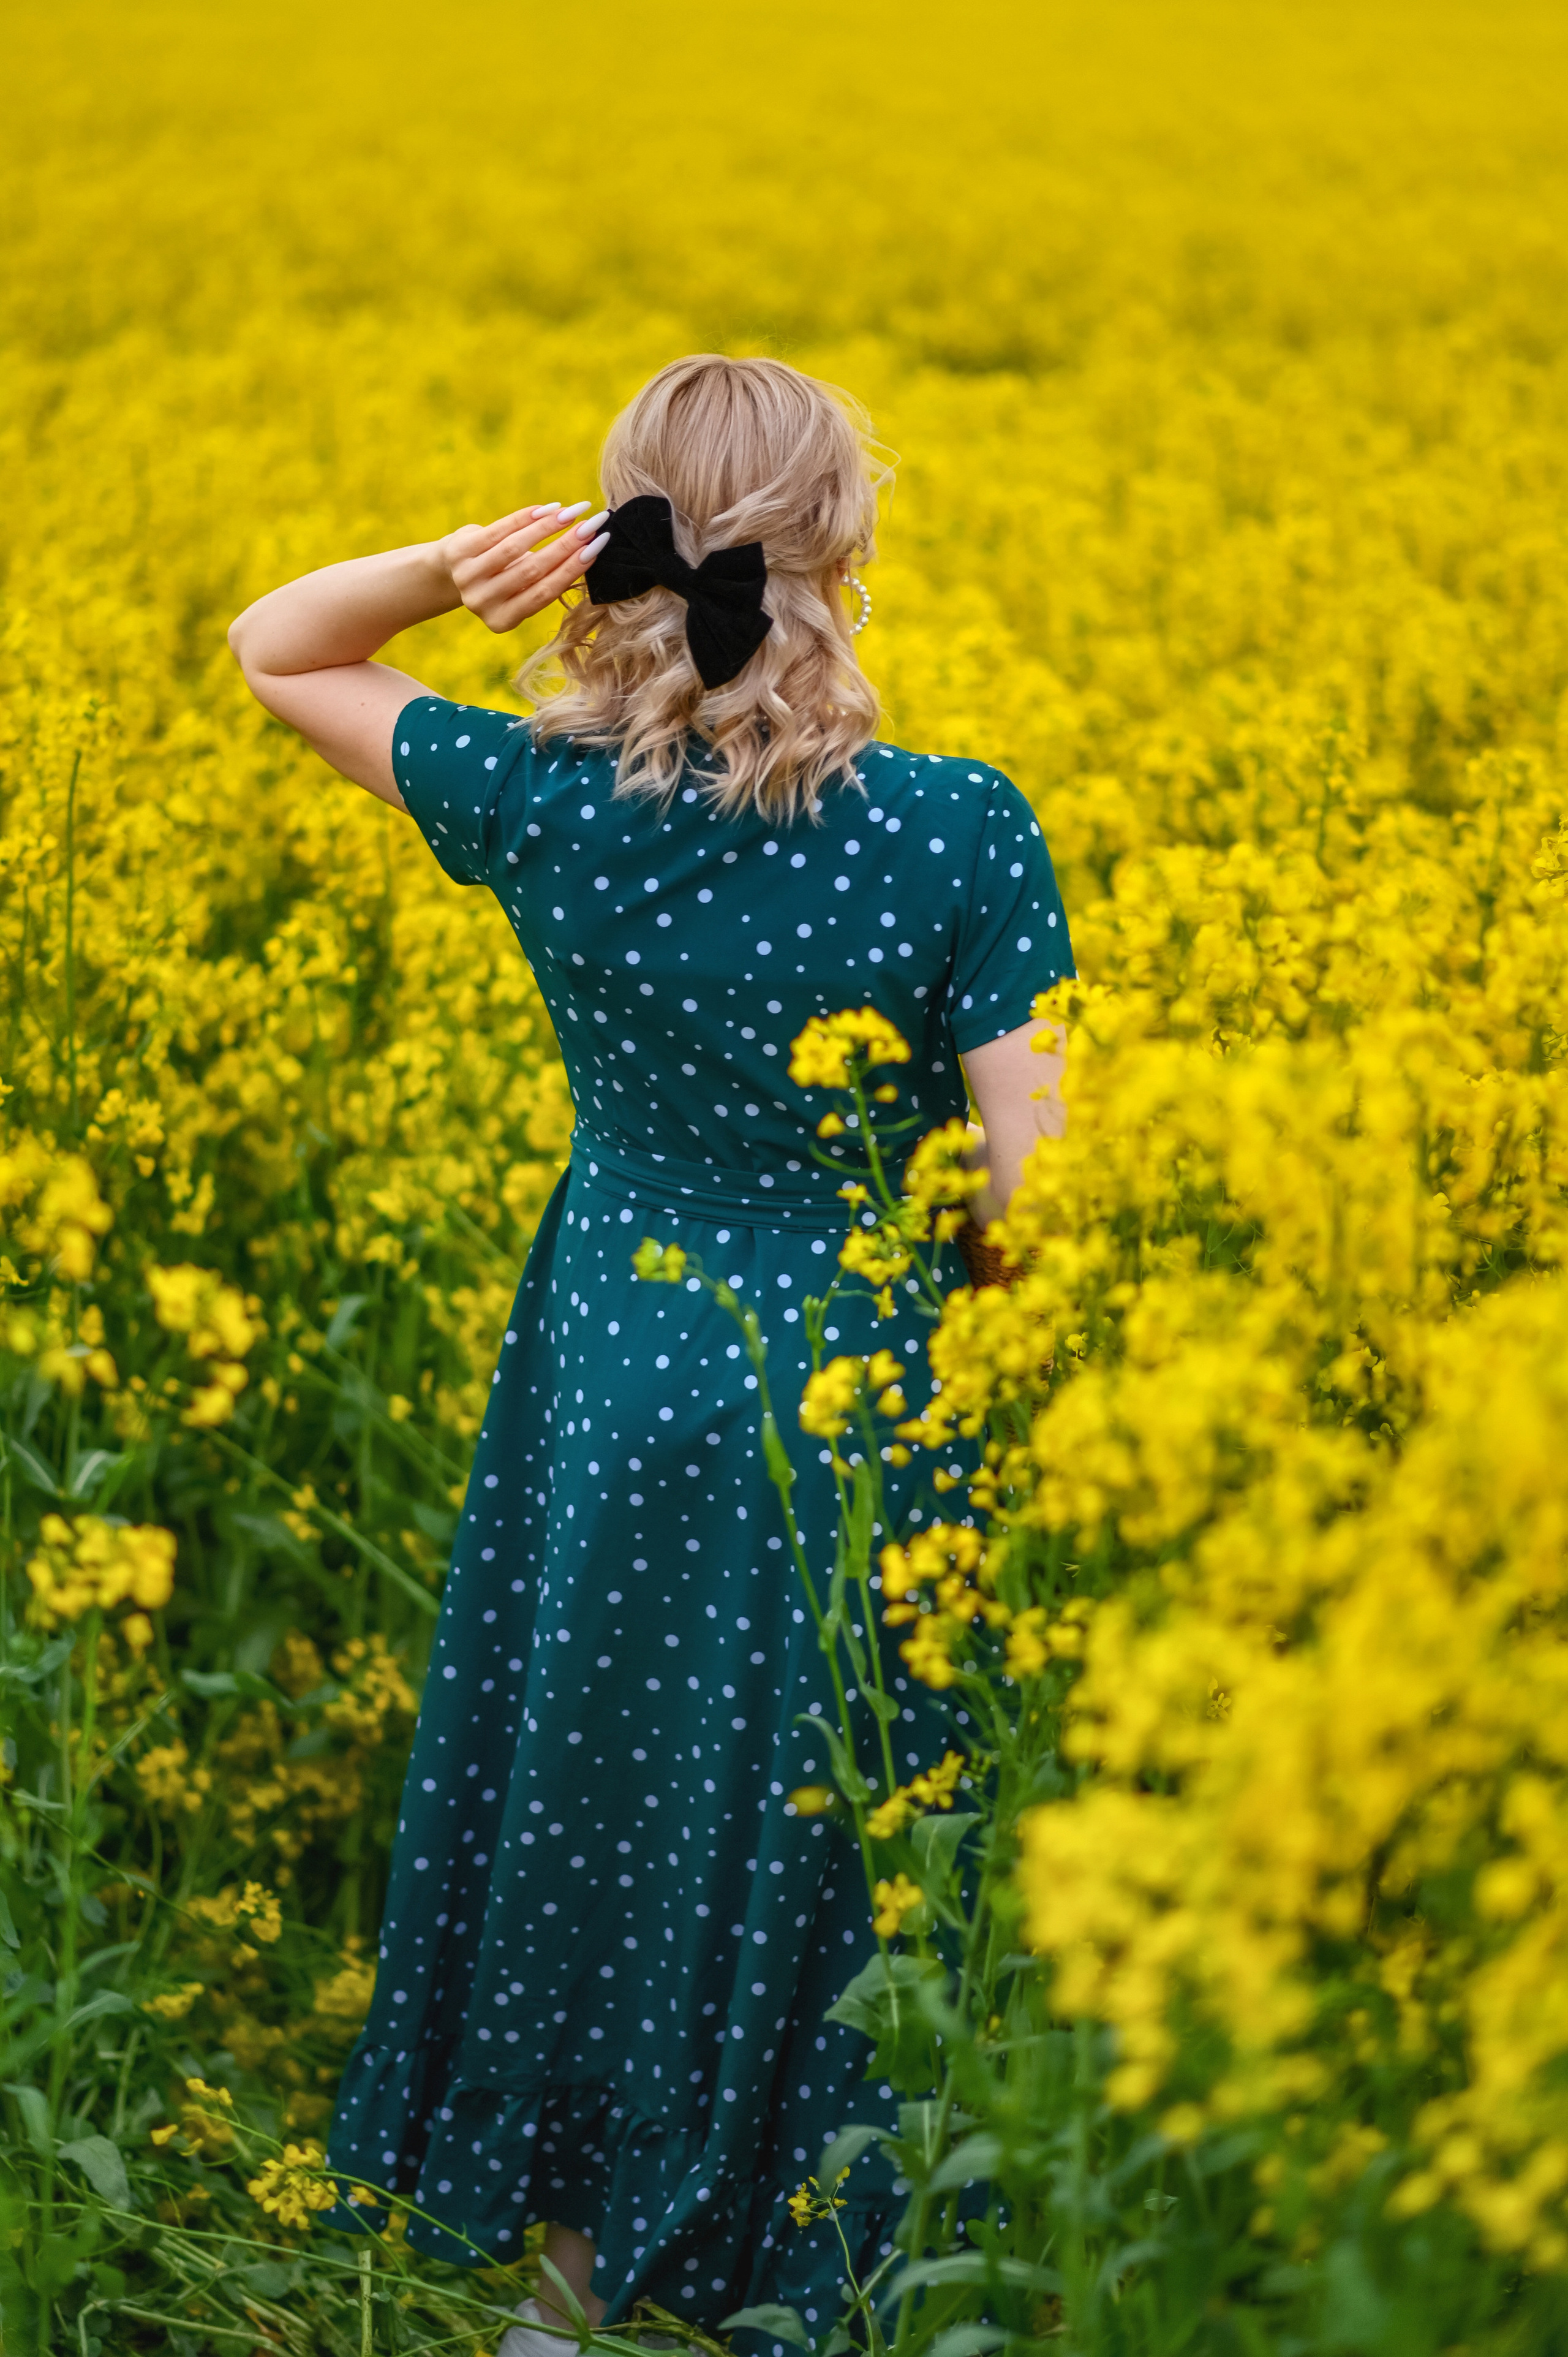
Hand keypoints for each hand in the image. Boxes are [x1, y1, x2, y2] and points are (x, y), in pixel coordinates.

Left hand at [440, 502, 609, 634]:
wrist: (449, 573)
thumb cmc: (499, 580)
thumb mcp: (519, 590)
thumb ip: (545, 580)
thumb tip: (589, 553)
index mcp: (502, 620)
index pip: (544, 593)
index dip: (572, 569)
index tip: (597, 547)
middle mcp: (483, 603)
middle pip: (533, 571)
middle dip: (566, 546)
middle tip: (592, 527)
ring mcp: (468, 577)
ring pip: (516, 549)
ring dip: (549, 528)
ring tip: (573, 513)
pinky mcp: (459, 552)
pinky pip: (499, 531)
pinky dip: (526, 518)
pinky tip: (549, 509)